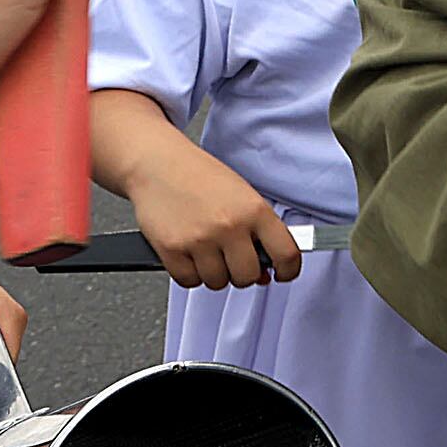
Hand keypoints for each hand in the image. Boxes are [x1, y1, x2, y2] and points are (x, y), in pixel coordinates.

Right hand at [126, 139, 304, 288]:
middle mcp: (230, 226)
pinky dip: (189, 273)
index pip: (286, 255)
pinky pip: (189, 280)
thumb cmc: (200, 177)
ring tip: (207, 250)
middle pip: (247, 277)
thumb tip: (265, 273)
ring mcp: (200, 240)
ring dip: (214, 273)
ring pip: (217, 282)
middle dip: (242, 273)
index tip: (282, 274)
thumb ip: (258, 232)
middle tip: (233, 259)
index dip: (288, 271)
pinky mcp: (172, 249)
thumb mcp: (242, 195)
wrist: (158, 163)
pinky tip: (189, 254)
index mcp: (255, 210)